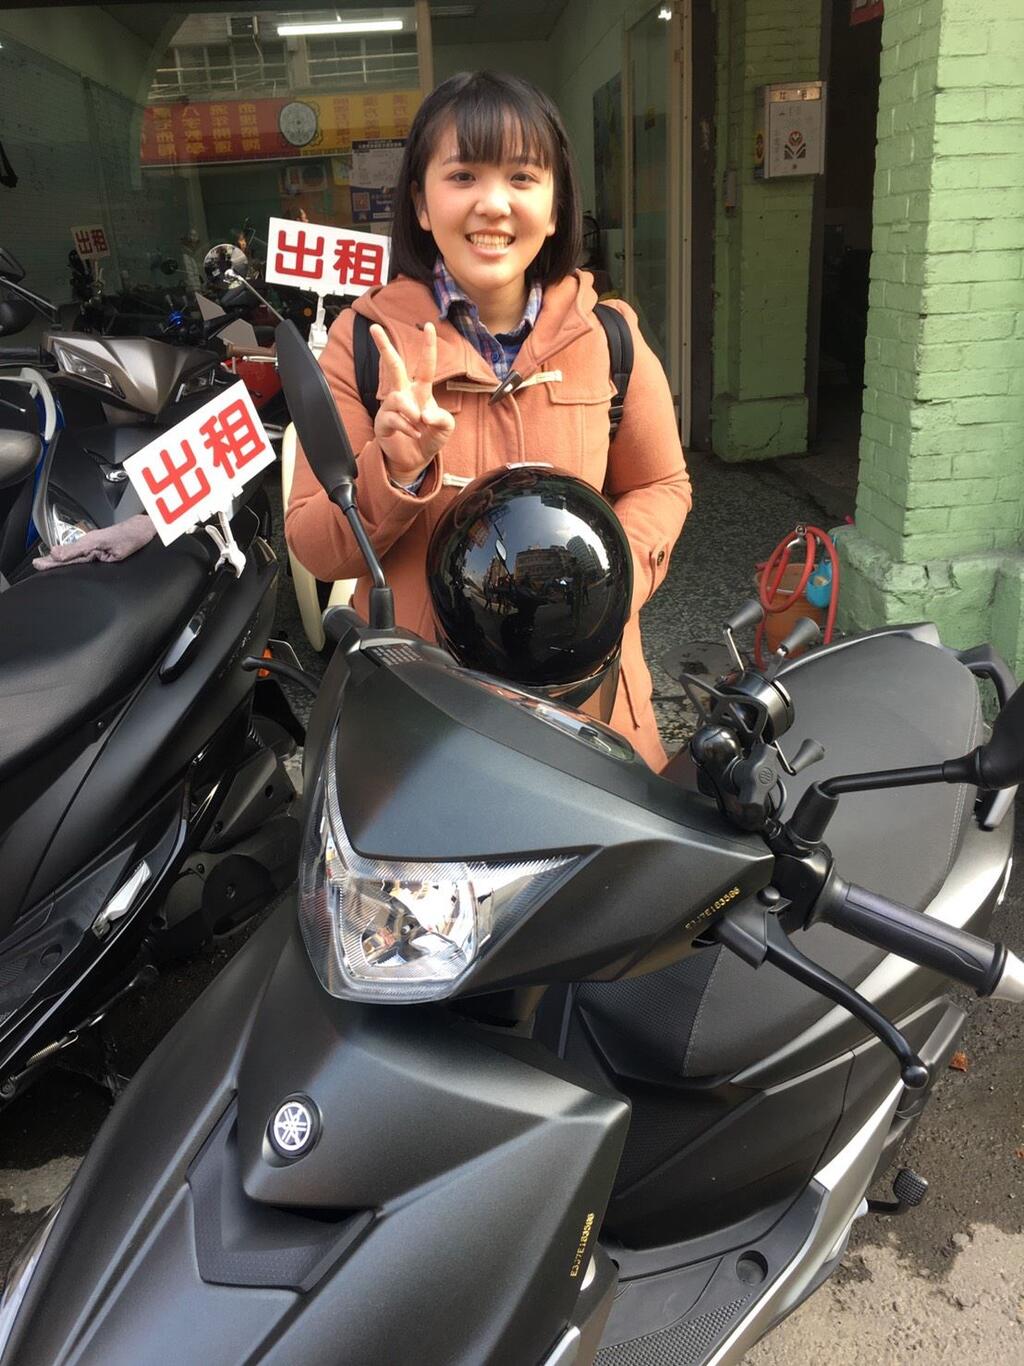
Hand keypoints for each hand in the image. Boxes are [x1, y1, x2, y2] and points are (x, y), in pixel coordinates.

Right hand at [370, 322, 454, 482]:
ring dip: (410, 410)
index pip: (425, 366)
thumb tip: (424, 414)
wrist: (416, 460)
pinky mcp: (383, 423)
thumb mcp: (445, 428)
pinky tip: (415, 433)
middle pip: (393, 366)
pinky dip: (407, 427)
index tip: (429, 326)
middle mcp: (404, 394)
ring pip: (396, 397)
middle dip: (384, 346)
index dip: (428, 347)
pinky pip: (393, 418)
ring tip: (419, 422)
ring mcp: (391, 408)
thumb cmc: (430, 438)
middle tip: (375, 328)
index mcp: (421, 391)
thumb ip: (442, 419)